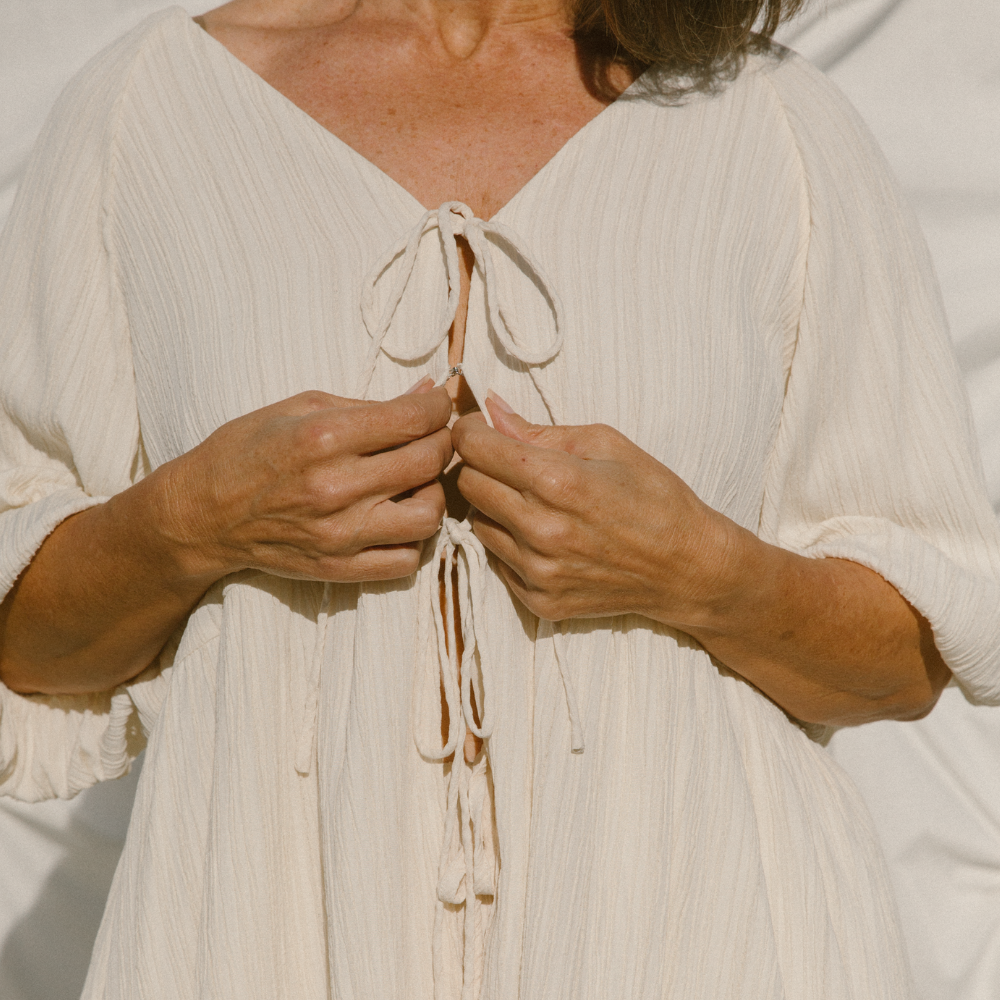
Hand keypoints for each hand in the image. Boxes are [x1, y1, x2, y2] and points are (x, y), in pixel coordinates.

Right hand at [153, 378, 452, 583]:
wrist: (201, 515)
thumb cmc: (247, 451)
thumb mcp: (300, 407)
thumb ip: (368, 403)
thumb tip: (427, 390)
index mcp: (324, 438)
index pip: (415, 418)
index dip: (438, 405)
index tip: (437, 403)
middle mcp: (336, 487)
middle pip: (430, 462)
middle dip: (443, 441)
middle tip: (432, 437)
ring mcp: (340, 534)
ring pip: (430, 516)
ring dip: (434, 494)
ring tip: (416, 482)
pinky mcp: (340, 568)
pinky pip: (407, 560)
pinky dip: (415, 539)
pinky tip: (399, 518)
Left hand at [452, 394, 739, 625]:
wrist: (688, 567)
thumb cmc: (654, 496)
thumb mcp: (607, 443)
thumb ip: (540, 429)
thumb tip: (492, 409)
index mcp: (557, 481)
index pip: (475, 448)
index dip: (470, 430)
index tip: (479, 428)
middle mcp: (541, 529)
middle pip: (467, 485)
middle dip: (478, 465)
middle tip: (504, 462)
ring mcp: (539, 571)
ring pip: (476, 525)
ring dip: (492, 507)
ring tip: (530, 501)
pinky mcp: (540, 601)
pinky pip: (497, 562)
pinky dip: (510, 544)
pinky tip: (544, 536)